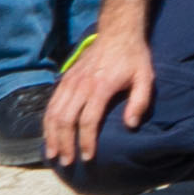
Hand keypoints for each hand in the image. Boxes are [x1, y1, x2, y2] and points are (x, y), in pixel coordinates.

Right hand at [40, 20, 153, 166]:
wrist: (117, 32)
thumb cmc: (133, 57)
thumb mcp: (145, 77)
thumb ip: (140, 102)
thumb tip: (130, 125)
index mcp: (100, 87)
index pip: (88, 121)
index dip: (86, 141)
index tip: (87, 157)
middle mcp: (81, 85)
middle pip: (66, 120)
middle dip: (65, 143)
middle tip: (67, 161)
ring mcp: (70, 82)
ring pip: (53, 113)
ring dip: (52, 135)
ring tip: (53, 154)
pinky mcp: (64, 80)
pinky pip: (51, 104)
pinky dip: (47, 122)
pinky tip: (49, 135)